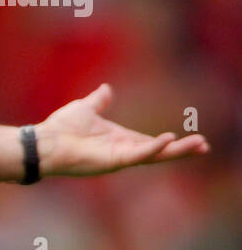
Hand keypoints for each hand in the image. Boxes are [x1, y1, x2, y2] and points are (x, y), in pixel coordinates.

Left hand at [37, 83, 209, 177]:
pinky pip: (137, 154)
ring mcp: (119, 157)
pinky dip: (153, 147)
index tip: (194, 139)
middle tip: (204, 146)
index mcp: (119, 139)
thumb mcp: (86, 108)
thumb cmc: (61, 127)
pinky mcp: (112, 160)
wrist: (44, 141)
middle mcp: (123, 150)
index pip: (151, 142)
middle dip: (182, 149)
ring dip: (176, 150)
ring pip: (154, 155)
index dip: (171, 142)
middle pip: (158, 151)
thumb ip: (99, 101)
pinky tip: (169, 140)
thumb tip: (106, 89)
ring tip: (198, 145)